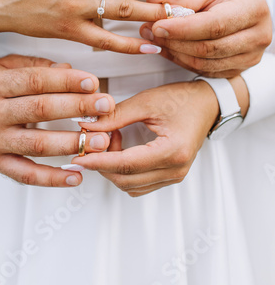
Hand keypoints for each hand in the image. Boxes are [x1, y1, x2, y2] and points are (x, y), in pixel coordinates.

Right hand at [0, 55, 113, 187]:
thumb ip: (36, 66)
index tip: (93, 82)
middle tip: (106, 107)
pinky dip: (52, 179)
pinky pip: (26, 174)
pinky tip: (77, 176)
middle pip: (41, 110)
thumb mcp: (3, 66)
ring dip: (72, 143)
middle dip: (77, 107)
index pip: (36, 81)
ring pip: (37, 145)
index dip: (66, 81)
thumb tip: (70, 70)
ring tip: (100, 141)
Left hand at [71, 81, 218, 196]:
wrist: (207, 104)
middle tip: (93, 140)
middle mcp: (175, 170)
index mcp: (172, 151)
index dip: (98, 162)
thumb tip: (88, 126)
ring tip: (111, 138)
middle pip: (125, 179)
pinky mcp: (170, 175)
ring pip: (130, 185)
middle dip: (103, 163)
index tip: (78, 158)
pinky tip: (121, 149)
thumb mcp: (147, 101)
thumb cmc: (183, 99)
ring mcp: (174, 176)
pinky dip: (124, 171)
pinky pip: (139, 183)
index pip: (126, 164)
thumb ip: (116, 116)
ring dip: (113, 167)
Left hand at [140, 0, 271, 76]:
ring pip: (203, 64)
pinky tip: (166, 48)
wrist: (247, 8)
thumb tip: (153, 2)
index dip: (183, 29)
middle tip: (150, 30)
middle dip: (174, 41)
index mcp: (252, 9)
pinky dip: (180, 61)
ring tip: (154, 38)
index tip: (158, 26)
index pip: (215, 25)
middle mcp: (256, 37)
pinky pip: (203, 71)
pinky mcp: (237, 70)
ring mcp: (249, 58)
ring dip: (174, 52)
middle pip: (208, 48)